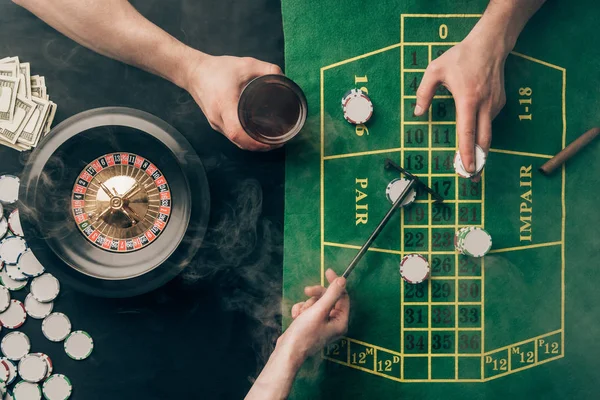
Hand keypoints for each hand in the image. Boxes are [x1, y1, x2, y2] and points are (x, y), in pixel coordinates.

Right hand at [184, 53, 282, 150]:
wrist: (194, 72)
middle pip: (239, 141)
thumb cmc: (218, 69)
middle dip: (259, 146)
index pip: (237, 131)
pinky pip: (232, 137)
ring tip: (271, 141)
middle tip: (279, 141)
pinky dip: (245, 140)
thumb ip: (267, 69)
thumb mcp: (246, 64)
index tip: (272, 141)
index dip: (254, 141)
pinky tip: (256, 136)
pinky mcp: (215, 124)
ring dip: (253, 145)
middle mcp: (218, 118)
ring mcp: (215, 123)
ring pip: (236, 142)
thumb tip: (283, 79)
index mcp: (224, 104)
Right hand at [278, 269, 349, 362]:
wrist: (287, 351)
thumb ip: (332, 294)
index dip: (335, 283)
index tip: (327, 271)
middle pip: (328, 299)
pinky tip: (295, 316)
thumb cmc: (305, 333)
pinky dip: (301, 310)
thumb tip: (343, 280)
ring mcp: (322, 325)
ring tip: (300, 313)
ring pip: (316, 303)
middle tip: (307, 291)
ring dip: (306, 305)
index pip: (342, 296)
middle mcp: (334, 323)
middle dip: (316, 295)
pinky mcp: (311, 325)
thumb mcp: (319, 310)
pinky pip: (308, 310)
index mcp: (341, 321)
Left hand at [414, 33, 508, 177]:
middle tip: (472, 178)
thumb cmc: (460, 57)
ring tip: (474, 166)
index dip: (466, 152)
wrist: (490, 45)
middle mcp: (484, 105)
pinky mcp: (500, 103)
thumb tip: (417, 113)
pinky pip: (489, 122)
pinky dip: (483, 133)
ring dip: (481, 150)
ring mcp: (495, 104)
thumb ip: (424, 92)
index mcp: (467, 99)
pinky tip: (476, 139)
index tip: (467, 169)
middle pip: (483, 140)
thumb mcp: (435, 70)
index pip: (467, 132)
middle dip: (479, 161)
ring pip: (488, 133)